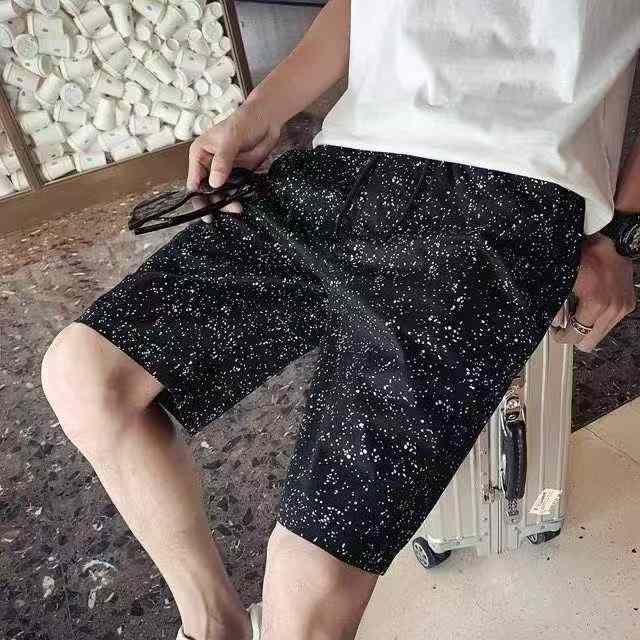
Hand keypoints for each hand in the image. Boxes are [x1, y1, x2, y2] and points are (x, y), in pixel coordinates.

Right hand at [186, 102, 280, 213]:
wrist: (267, 119)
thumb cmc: (244, 121)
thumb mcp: (231, 138)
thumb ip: (222, 161)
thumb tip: (214, 183)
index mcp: (200, 155)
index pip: (194, 181)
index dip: (198, 196)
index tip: (205, 208)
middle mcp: (209, 166)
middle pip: (207, 191)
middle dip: (213, 203)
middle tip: (223, 212)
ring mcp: (225, 172)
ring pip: (222, 194)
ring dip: (228, 203)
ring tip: (237, 208)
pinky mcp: (239, 175)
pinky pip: (236, 191)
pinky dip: (238, 198)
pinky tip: (242, 203)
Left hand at [553, 233, 635, 351]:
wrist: (610, 242)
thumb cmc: (585, 257)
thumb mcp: (564, 281)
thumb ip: (558, 307)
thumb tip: (555, 323)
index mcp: (597, 304)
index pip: (575, 336)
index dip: (562, 336)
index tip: (556, 331)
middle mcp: (614, 308)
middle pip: (590, 341)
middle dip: (575, 334)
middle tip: (565, 324)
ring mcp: (623, 307)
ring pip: (601, 333)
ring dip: (588, 326)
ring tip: (579, 312)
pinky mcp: (629, 303)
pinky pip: (611, 322)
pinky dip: (599, 318)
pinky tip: (592, 306)